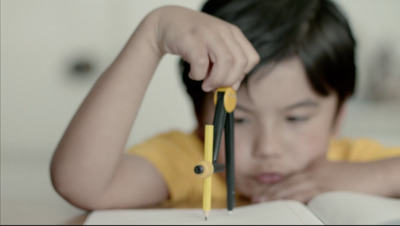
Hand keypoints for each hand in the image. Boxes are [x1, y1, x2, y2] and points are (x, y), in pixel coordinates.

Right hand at [150, 5, 259, 91]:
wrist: (167, 22)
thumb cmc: (193, 41)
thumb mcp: (214, 50)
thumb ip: (226, 67)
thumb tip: (232, 89)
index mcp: (233, 33)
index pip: (251, 59)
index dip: (241, 75)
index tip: (228, 82)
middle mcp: (223, 31)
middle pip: (240, 62)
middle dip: (228, 81)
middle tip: (214, 87)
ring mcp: (208, 33)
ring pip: (225, 62)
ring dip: (215, 80)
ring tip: (205, 84)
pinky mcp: (191, 38)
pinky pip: (201, 63)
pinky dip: (198, 75)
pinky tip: (192, 74)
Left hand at [251, 157, 384, 202]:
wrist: (376, 175)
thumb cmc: (357, 178)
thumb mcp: (333, 176)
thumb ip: (319, 180)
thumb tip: (307, 190)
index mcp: (314, 169)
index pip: (289, 178)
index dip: (274, 186)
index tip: (261, 192)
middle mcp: (313, 172)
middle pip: (286, 182)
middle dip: (269, 191)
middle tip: (254, 198)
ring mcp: (319, 179)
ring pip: (291, 187)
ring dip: (275, 195)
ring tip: (261, 201)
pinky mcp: (326, 188)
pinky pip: (304, 194)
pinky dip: (291, 198)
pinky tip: (283, 203)